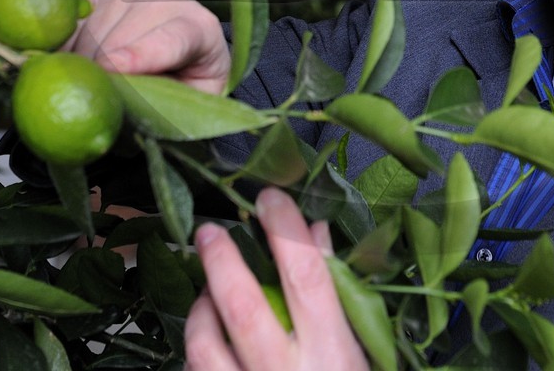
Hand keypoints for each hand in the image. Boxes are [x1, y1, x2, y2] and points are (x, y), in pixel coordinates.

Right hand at [69, 0, 229, 93]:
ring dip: (82, 64)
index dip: (138, 54)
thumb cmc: (187, 82)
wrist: (184, 46)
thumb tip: (119, 105)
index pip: (168, 41)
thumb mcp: (188, 101)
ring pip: (88, 33)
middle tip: (99, 100)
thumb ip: (162, 103)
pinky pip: (71, 21)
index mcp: (199, 29)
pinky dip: (68, 46)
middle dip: (99, 77)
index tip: (111, 67)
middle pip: (115, 43)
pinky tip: (83, 57)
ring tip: (98, 79)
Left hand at [185, 187, 367, 370]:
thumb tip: (314, 231)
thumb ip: (338, 294)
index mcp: (331, 352)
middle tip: (208, 232)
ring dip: (202, 309)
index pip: (306, 278)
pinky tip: (208, 336)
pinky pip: (195, 369)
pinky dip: (198, 345)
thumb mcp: (358, 350)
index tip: (269, 199)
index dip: (285, 231)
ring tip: (207, 295)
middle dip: (222, 261)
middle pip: (244, 308)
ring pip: (206, 344)